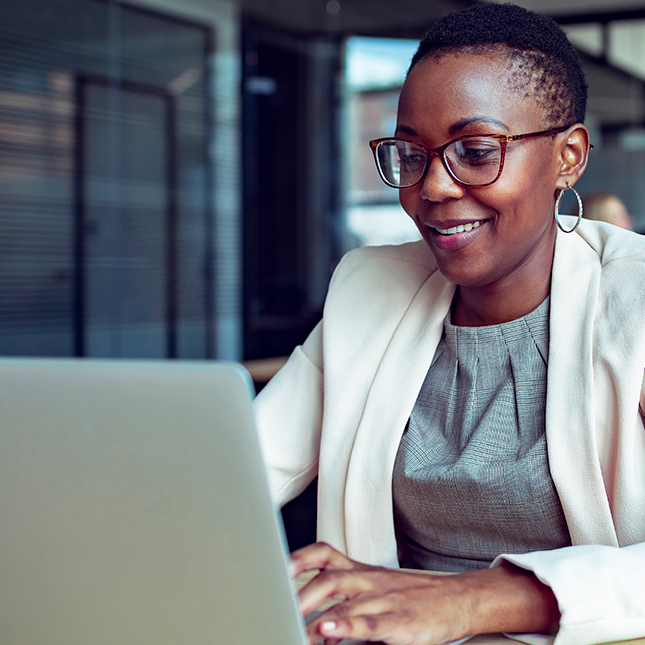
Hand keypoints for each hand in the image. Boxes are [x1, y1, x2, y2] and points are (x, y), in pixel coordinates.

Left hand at [292, 542, 559, 644]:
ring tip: (292, 623)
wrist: (458, 599)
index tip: (272, 567)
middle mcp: (368, 581)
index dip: (298, 559)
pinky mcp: (400, 622)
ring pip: (344, 600)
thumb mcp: (377, 586)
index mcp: (361, 571)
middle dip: (297, 595)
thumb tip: (313, 618)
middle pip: (327, 579)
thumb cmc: (413, 596)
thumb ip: (346, 597)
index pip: (324, 554)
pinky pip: (369, 623)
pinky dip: (347, 626)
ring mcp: (384, 600)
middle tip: (274, 607)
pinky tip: (327, 630)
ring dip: (313, 612)